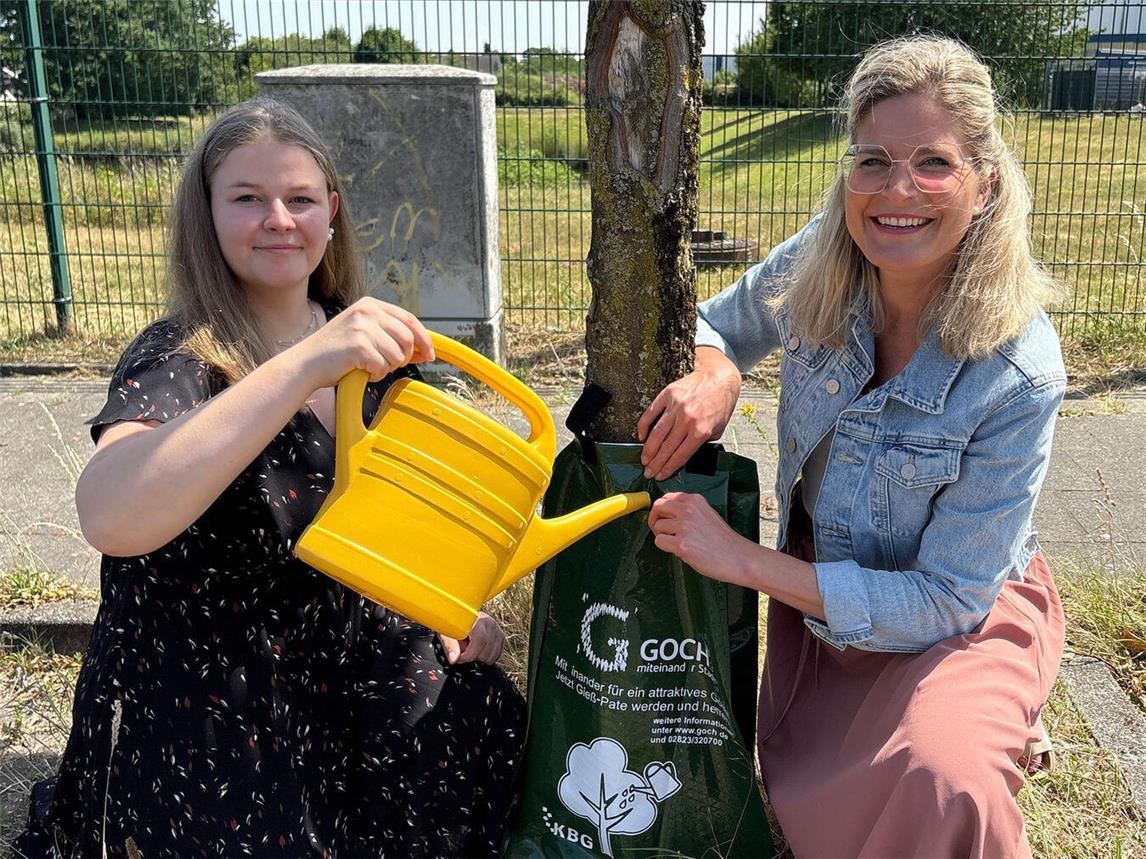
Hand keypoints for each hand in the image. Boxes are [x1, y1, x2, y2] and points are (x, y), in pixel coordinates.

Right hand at [294, 297, 434, 387]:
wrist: (305, 363)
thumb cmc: (336, 352)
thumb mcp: (364, 332)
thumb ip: (391, 335)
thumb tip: (426, 349)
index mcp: (370, 304)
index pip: (409, 320)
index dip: (424, 339)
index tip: (430, 354)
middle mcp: (367, 311)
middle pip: (408, 339)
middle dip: (404, 357)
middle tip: (386, 364)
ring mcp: (362, 328)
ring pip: (398, 356)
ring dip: (387, 367)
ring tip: (367, 365)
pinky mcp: (358, 346)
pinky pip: (383, 367)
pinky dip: (375, 375)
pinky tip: (360, 371)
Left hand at [436, 611, 505, 664]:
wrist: (462, 618)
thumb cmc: (453, 625)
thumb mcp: (447, 633)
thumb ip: (450, 646)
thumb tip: (454, 659)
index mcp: (476, 619)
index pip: (479, 640)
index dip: (469, 655)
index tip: (459, 658)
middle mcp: (489, 622)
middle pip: (485, 650)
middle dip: (473, 657)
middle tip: (464, 652)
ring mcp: (497, 629)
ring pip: (492, 655)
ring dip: (480, 658)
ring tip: (472, 649)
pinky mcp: (501, 636)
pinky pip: (497, 654)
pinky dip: (488, 657)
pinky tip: (479, 650)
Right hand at [637, 349, 739, 479]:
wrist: (719, 377)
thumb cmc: (720, 403)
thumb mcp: (718, 428)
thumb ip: (702, 441)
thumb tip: (684, 453)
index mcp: (701, 431)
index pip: (680, 455)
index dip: (668, 468)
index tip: (660, 475)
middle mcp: (687, 420)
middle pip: (666, 448)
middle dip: (655, 463)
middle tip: (647, 472)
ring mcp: (676, 407)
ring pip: (657, 434)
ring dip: (648, 450)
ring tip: (644, 460)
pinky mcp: (668, 395)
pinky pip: (651, 413)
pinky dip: (644, 426)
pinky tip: (641, 437)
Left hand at [648, 492, 755, 584]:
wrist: (739, 557)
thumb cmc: (724, 541)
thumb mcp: (706, 514)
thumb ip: (688, 511)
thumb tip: (665, 514)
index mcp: (695, 500)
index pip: (666, 497)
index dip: (662, 510)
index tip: (664, 519)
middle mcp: (688, 509)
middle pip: (657, 508)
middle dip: (655, 520)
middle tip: (662, 531)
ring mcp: (685, 525)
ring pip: (657, 526)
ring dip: (663, 536)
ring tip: (679, 543)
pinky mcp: (682, 543)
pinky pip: (660, 541)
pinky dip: (666, 548)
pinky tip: (681, 551)